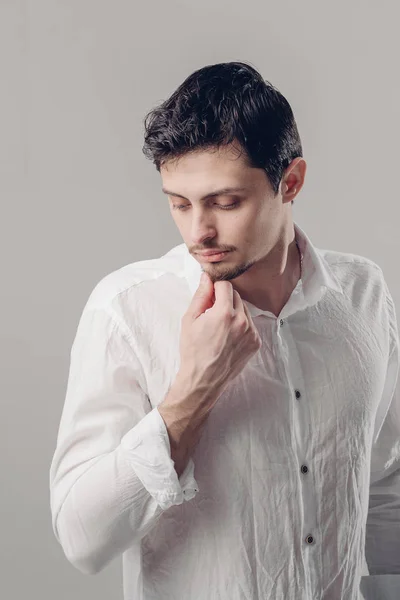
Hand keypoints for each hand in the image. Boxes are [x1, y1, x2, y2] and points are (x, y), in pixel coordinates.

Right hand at [179, 271, 261, 402]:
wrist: (204, 379)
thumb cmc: (193, 351)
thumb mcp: (190, 320)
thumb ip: (201, 295)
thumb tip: (206, 277)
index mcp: (224, 314)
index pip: (225, 285)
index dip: (215, 288)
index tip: (209, 296)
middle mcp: (242, 321)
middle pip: (236, 296)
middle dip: (223, 300)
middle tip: (211, 313)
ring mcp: (251, 333)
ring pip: (244, 309)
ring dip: (233, 311)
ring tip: (219, 327)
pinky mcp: (256, 342)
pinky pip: (250, 324)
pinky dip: (240, 325)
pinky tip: (228, 336)